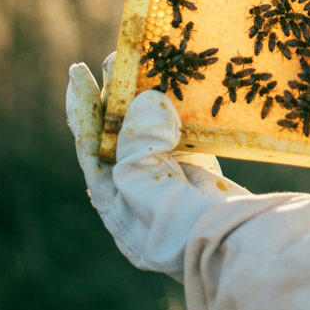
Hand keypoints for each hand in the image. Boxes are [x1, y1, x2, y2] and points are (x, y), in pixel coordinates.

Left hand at [66, 59, 248, 274]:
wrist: (232, 251)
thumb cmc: (177, 225)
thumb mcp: (142, 184)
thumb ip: (137, 140)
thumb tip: (149, 99)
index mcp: (115, 201)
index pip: (91, 146)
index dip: (83, 107)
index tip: (77, 71)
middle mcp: (138, 193)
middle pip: (122, 135)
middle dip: (119, 96)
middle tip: (120, 58)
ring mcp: (171, 185)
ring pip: (155, 133)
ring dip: (150, 100)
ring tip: (150, 63)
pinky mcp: (200, 179)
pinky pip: (186, 139)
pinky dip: (181, 115)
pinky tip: (181, 91)